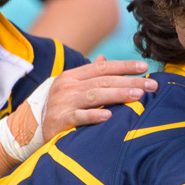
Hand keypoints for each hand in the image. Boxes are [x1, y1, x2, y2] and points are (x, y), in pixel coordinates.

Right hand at [37, 59, 157, 137]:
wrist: (33, 126)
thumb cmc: (61, 105)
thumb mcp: (72, 86)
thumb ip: (89, 74)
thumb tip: (104, 58)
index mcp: (73, 76)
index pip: (102, 67)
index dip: (124, 66)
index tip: (145, 68)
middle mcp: (68, 86)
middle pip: (103, 81)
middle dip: (129, 81)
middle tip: (152, 85)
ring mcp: (64, 102)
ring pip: (95, 96)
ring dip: (118, 94)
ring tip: (138, 95)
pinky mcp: (60, 120)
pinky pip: (79, 117)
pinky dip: (94, 116)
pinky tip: (109, 116)